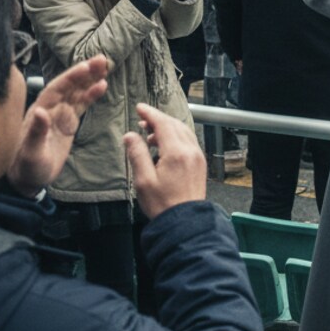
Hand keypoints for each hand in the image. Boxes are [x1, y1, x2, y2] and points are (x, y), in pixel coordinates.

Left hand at [7, 56, 109, 195]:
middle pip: (69, 85)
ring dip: (90, 79)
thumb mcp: (31, 152)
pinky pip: (81, 104)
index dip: (71, 77)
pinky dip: (91, 94)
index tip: (86, 67)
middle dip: (84, 72)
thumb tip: (41, 111)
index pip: (57, 89)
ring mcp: (60, 114)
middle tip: (102, 60)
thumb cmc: (27, 167)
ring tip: (106, 67)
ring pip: (77, 91)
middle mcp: (50, 108)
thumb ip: (37, 132)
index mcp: (40, 111)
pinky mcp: (68, 122)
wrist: (29, 178)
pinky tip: (102, 85)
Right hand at [124, 103, 206, 218]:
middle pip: (174, 125)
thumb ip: (137, 154)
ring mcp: (197, 157)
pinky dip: (175, 137)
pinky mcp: (200, 164)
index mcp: (177, 153)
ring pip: (183, 131)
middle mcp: (190, 151)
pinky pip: (188, 141)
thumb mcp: (143, 180)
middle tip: (142, 121)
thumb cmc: (163, 204)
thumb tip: (130, 136)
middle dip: (158, 119)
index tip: (140, 107)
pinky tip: (164, 146)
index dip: (150, 114)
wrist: (184, 222)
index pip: (163, 124)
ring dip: (167, 128)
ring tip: (149, 136)